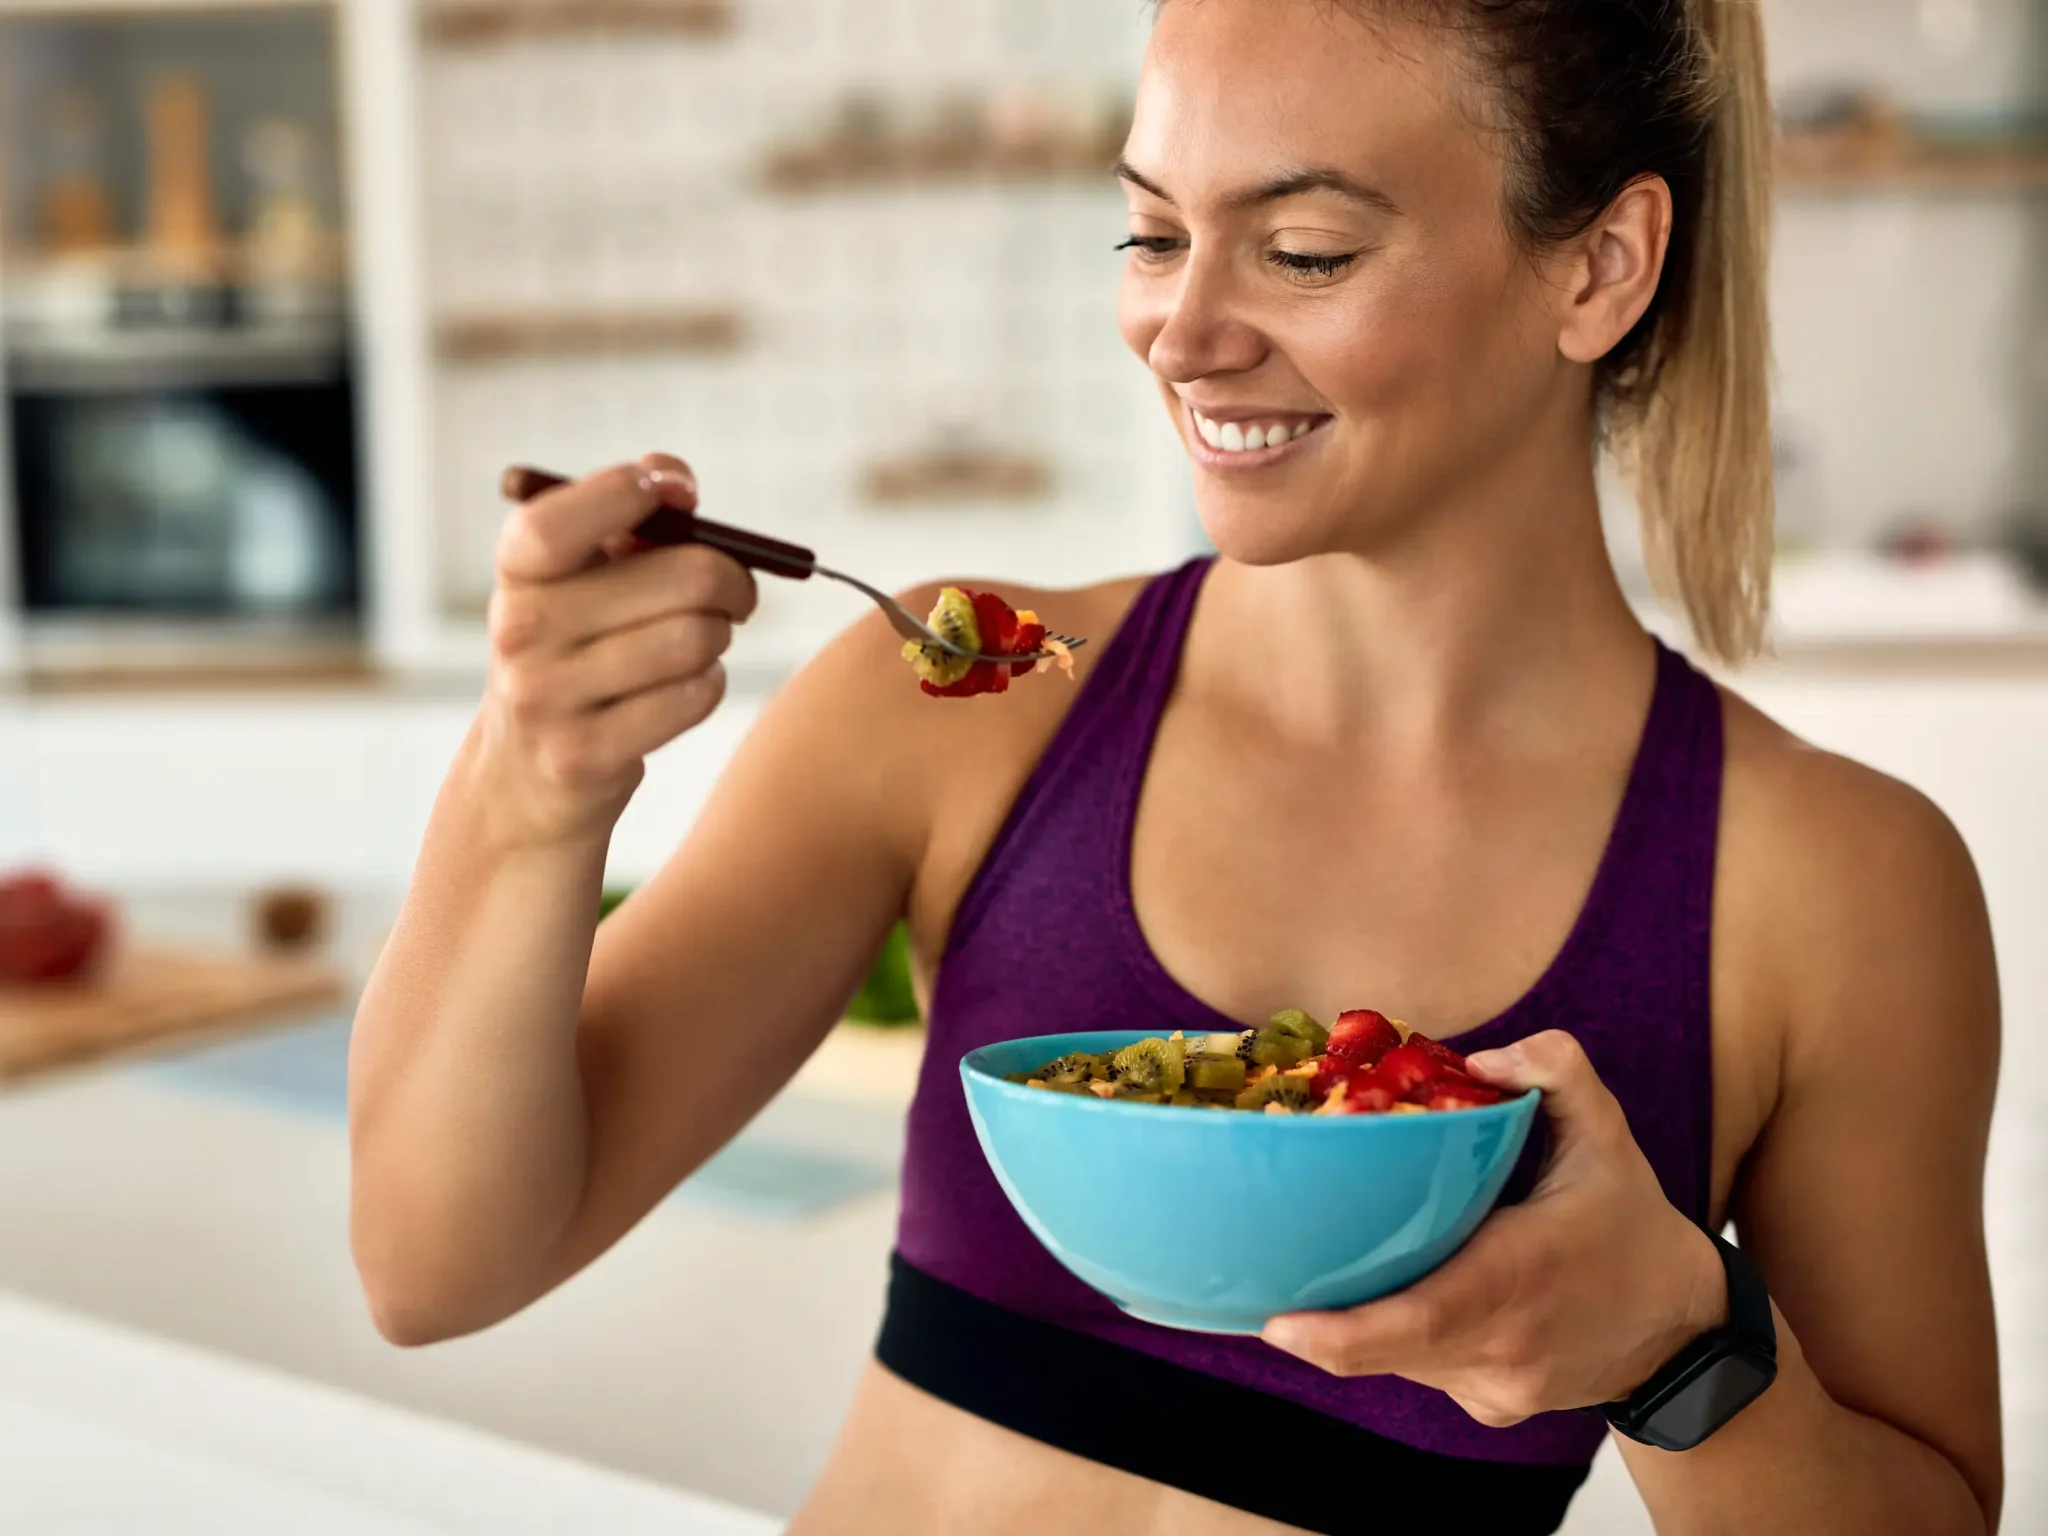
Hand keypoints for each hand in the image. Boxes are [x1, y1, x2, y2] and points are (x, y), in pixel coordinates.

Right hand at [478, 454, 757, 847]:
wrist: (524, 773)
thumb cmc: (575, 648)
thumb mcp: (579, 576)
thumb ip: (625, 512)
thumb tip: (676, 483)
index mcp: (518, 570)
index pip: (559, 521)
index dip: (631, 491)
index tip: (679, 493)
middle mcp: (521, 629)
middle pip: (686, 577)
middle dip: (733, 579)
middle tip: (737, 591)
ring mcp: (548, 697)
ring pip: (699, 638)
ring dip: (718, 637)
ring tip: (700, 642)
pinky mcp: (585, 756)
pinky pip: (695, 696)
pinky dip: (708, 685)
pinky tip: (684, 686)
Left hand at [1262, 1030, 1727, 1427]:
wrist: (1686, 1331)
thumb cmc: (1631, 1222)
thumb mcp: (1607, 1133)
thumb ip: (1556, 1069)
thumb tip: (1483, 1055)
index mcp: (1524, 1273)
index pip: (1423, 1318)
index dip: (1344, 1332)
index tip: (1280, 1324)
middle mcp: (1507, 1344)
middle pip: (1389, 1346)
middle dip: (1322, 1323)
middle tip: (1264, 1290)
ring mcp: (1499, 1386)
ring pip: (1400, 1359)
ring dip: (1362, 1321)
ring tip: (1326, 1274)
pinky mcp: (1493, 1407)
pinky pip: (1423, 1370)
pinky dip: (1399, 1336)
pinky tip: (1392, 1294)